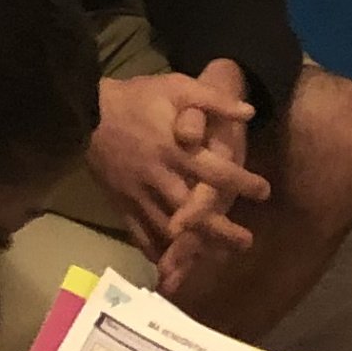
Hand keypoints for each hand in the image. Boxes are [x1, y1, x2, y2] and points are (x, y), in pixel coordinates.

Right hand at [88, 65, 269, 269]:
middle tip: (246, 242)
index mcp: (175, 149)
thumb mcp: (178, 86)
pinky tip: (170, 263)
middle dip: (221, 230)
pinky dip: (155, 251)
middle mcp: (159, 177)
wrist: (87, 110)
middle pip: (193, 212)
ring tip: (218, 258)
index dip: (241, 183)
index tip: (264, 191)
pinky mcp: (120, 204)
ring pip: (168, 230)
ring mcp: (137, 194)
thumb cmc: (138, 97)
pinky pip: (139, 234)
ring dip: (194, 247)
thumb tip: (250, 112)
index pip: (215, 172)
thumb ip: (213, 100)